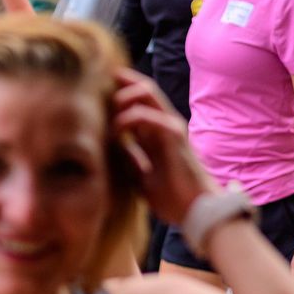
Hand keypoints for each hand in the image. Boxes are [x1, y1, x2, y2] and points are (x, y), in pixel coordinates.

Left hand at [112, 68, 215, 224]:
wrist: (196, 211)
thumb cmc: (171, 195)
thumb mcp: (139, 176)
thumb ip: (128, 157)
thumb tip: (109, 145)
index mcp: (156, 132)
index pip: (139, 99)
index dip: (119, 90)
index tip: (96, 89)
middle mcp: (165, 123)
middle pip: (143, 88)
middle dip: (120, 82)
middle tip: (98, 88)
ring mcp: (171, 126)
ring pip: (147, 92)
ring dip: (122, 96)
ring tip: (106, 109)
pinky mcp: (174, 135)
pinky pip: (147, 115)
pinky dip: (127, 118)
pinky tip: (116, 130)